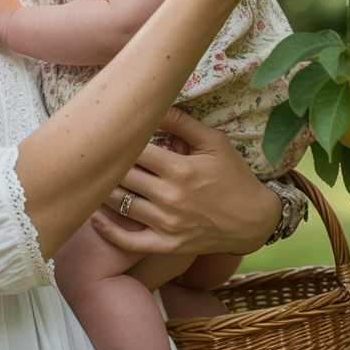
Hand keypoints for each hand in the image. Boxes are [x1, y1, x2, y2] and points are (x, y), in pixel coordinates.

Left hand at [90, 107, 282, 256]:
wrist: (254, 220)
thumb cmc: (234, 176)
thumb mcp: (214, 142)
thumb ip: (181, 123)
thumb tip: (154, 104)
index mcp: (179, 169)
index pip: (134, 149)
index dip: (119, 140)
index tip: (108, 133)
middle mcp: (170, 197)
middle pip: (122, 175)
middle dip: (108, 163)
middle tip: (95, 153)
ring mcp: (167, 224)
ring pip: (120, 204)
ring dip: (103, 190)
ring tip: (94, 177)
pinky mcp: (167, 245)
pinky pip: (128, 242)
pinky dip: (108, 231)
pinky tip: (96, 217)